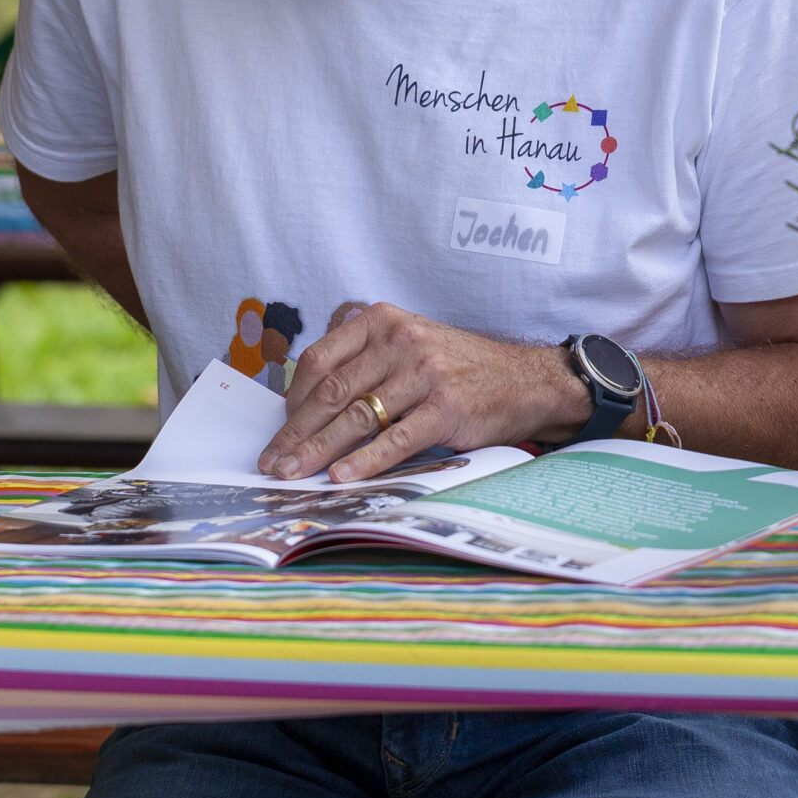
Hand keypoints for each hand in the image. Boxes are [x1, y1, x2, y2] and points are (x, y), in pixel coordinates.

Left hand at [259, 300, 592, 481]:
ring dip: (318, 451)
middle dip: (296, 432)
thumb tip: (307, 409)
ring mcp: (425, 374)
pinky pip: (395, 440)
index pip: (320, 359)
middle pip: (332, 391)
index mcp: (384, 321)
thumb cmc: (459, 367)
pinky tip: (341, 476)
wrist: (526, 380)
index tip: (280, 428)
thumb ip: (365, 363)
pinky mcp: (447, 409)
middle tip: (272, 461)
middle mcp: (402, 342)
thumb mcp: (411, 344)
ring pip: (357, 417)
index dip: (292, 398)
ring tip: (293, 474)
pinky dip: (364, 461)